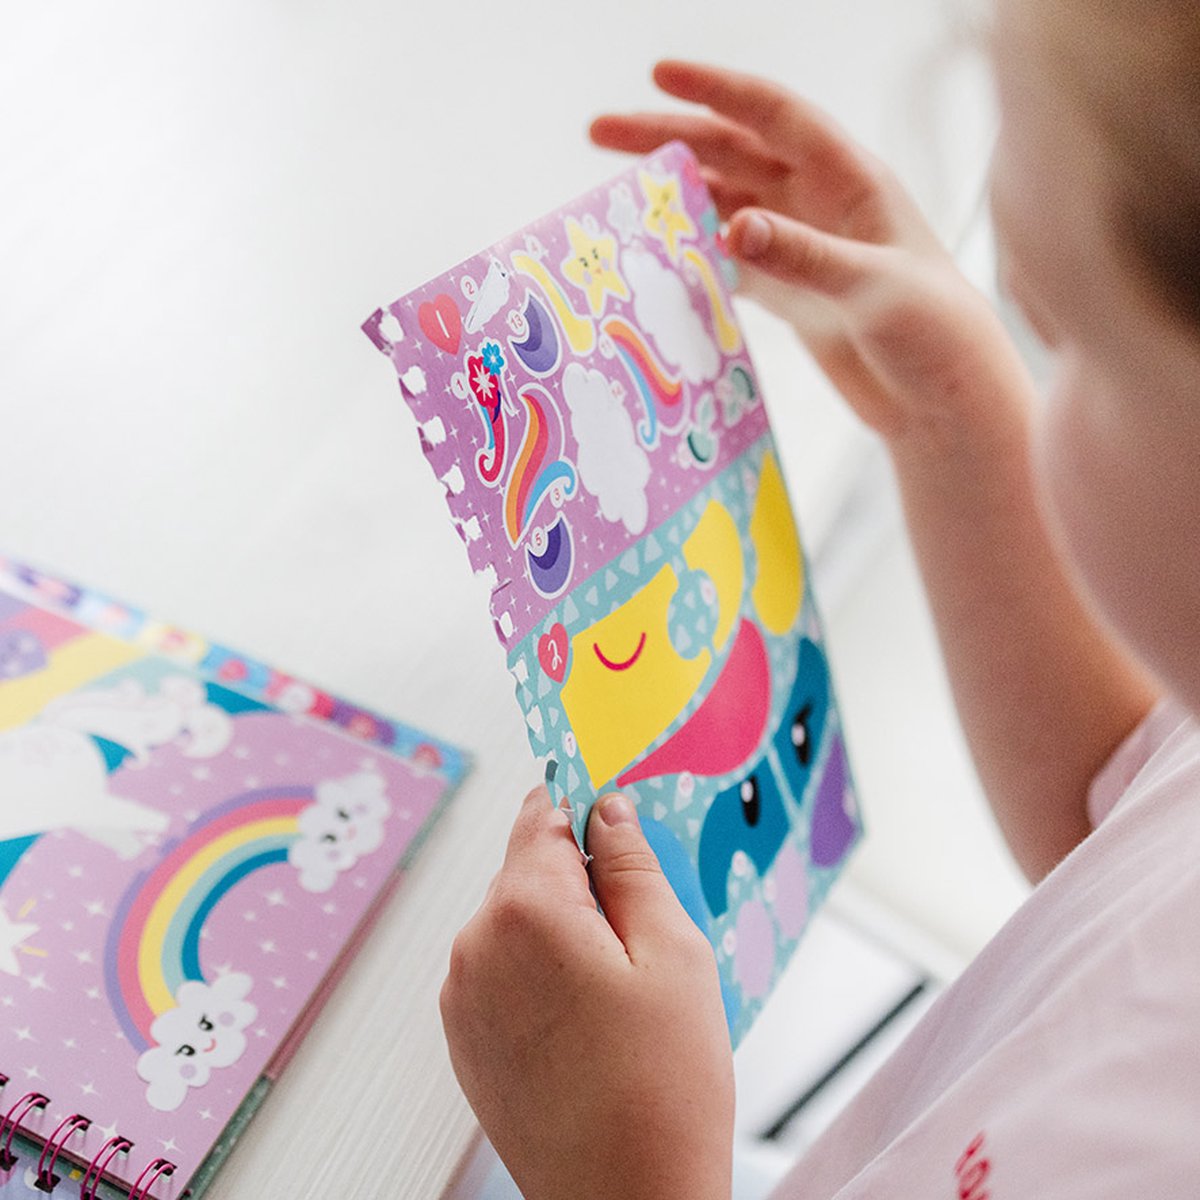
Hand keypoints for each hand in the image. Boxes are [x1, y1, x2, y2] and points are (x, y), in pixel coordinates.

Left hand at [440, 788, 733, 1199]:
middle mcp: (474, 946)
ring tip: (620, 990)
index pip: (542, 814)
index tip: (613, 809)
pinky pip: (501, 971)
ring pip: (516, 921)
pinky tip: (589, 1022)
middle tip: (642, 928)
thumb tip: (607, 809)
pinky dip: (541, 974)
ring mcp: (460, 997)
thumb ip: (632, 866)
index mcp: (524, 911)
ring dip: (562, 929)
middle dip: (581, 879)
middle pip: (528, 869)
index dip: (582, 804)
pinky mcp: (463, 1040)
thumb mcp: (674, 953)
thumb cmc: (664, 1086)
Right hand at [592, 61, 1034, 453]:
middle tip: (599, 134)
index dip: (716, 90)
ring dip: (674, 199)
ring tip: (617, 200)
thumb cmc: (936, 335)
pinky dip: (694, 256)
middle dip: (668, 139)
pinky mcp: (792, 295)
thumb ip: (804, 257)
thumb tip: (732, 225)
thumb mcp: (874, 289)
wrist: (947, 405)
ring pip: (724, 205)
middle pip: (732, 153)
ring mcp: (803, 249)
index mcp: (851, 180)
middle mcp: (822, 204)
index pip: (773, 116)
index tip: (657, 74)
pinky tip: (657, 259)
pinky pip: (730, 261)